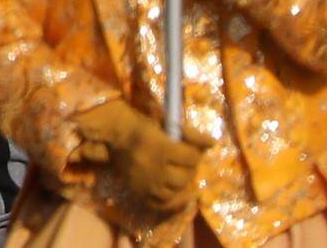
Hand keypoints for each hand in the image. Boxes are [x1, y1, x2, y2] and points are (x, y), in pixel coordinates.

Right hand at [75, 102, 199, 226]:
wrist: (114, 137)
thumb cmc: (142, 127)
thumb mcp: (165, 124)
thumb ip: (190, 134)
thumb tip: (213, 143)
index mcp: (159, 146)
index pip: (191, 157)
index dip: (195, 152)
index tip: (190, 147)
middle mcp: (152, 167)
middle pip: (186, 176)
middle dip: (190, 168)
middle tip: (185, 161)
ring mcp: (145, 182)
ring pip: (177, 191)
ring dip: (183, 183)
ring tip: (181, 174)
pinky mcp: (140, 192)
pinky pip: (163, 204)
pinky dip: (174, 200)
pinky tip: (179, 193)